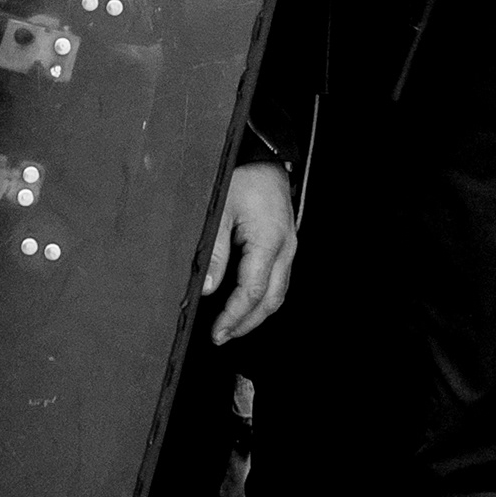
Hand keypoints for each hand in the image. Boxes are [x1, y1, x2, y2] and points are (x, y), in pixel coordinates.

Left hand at [203, 158, 297, 343]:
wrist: (264, 159)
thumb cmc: (242, 178)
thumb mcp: (220, 211)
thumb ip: (214, 252)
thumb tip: (206, 288)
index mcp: (268, 242)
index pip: (251, 292)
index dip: (233, 316)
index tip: (216, 332)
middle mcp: (285, 249)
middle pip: (270, 300)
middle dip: (246, 323)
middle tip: (221, 337)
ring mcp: (289, 248)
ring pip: (278, 293)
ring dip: (256, 314)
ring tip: (231, 327)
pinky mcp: (285, 246)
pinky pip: (278, 280)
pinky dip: (262, 298)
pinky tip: (245, 304)